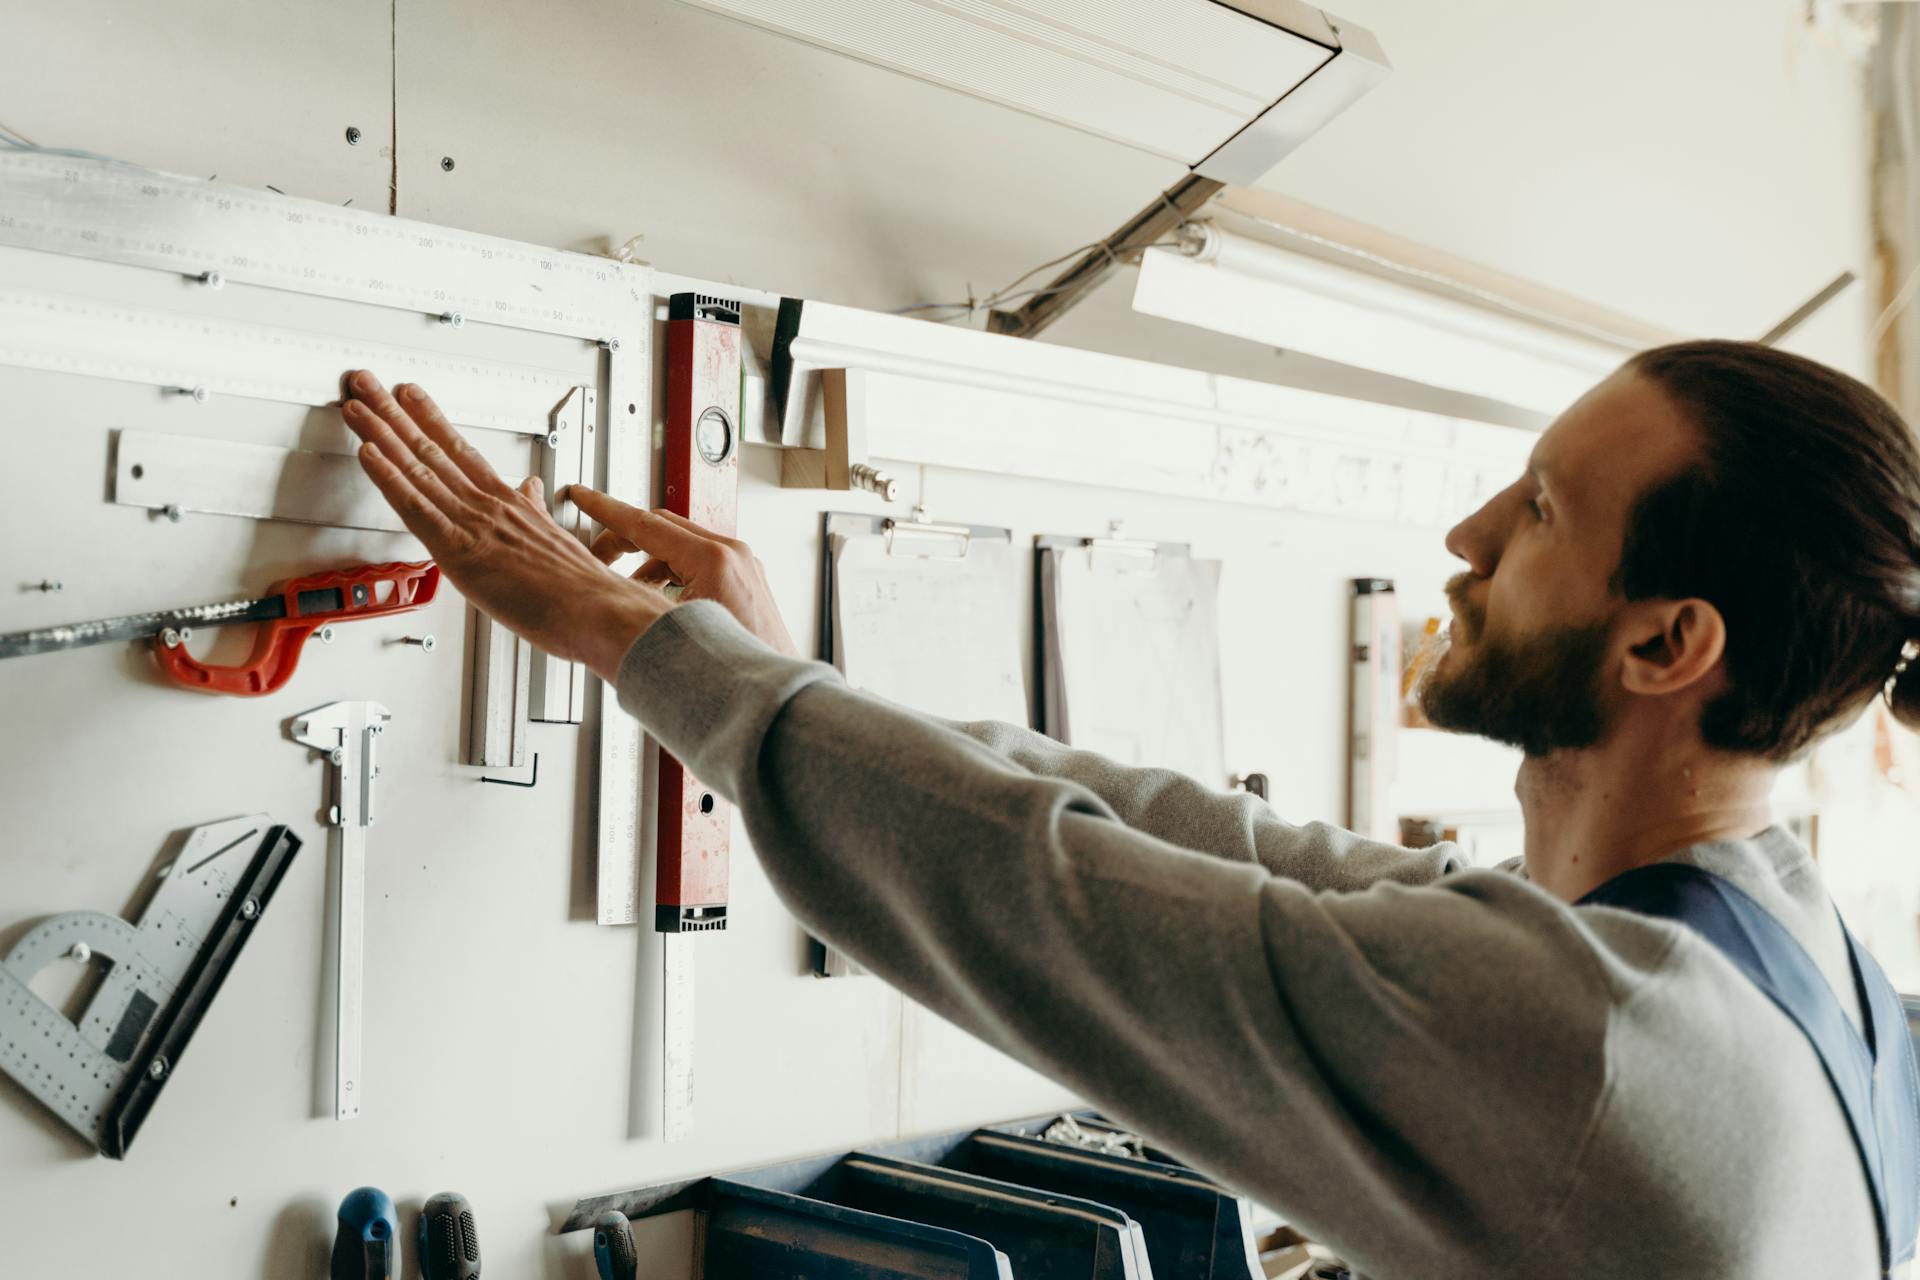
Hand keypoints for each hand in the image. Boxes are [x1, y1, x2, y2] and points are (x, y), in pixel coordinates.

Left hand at [339, 370, 665, 681]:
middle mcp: (487, 504)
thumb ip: (535, 510)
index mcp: (509, 502)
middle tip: (366, 383)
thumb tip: (530, 490)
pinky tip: (368, 452)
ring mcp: (473, 523)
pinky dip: (389, 478)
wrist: (598, 608)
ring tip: (356, 404)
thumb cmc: (583, 587)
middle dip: (393, 412)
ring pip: (417, 469)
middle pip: (430, 447)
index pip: (460, 450)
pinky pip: (415, 507)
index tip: (409, 393)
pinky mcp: (459, 550)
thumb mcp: (557, 538)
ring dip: (381, 433)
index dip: (431, 418)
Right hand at [572, 490, 798, 657]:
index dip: (606, 510)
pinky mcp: (746, 579)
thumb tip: (601, 594)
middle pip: (662, 526)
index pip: (646, 524)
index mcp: (715, 560)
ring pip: (680, 543)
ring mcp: (743, 565)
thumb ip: (635, 603)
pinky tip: (656, 598)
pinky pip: (698, 561)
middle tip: (595, 553)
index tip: (583, 496)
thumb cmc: (737, 672)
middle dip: (623, 537)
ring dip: (647, 558)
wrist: (775, 695)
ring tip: (624, 586)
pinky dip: (671, 572)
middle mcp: (733, 555)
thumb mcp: (669, 631)